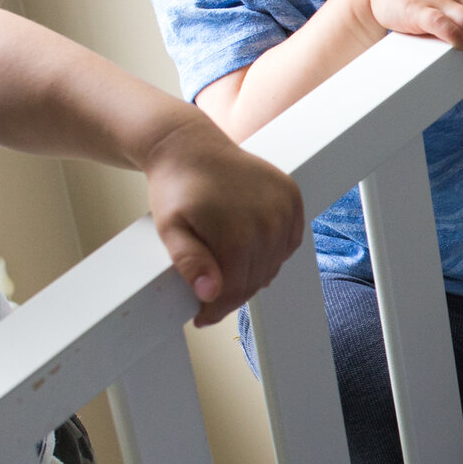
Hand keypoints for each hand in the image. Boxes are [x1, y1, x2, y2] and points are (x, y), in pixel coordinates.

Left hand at [141, 115, 305, 323]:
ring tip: (227, 271)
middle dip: (232, 295)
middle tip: (210, 297)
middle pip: (255, 280)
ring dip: (253, 275)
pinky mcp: (293, 197)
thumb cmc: (177, 188)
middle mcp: (269, 221)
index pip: (235, 290)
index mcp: (238, 233)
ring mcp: (285, 208)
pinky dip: (272, 253)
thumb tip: (211, 292)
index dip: (215, 309)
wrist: (191, 146)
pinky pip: (289, 242)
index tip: (201, 317)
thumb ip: (189, 262)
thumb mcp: (169, 228)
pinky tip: (250, 249)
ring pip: (274, 264)